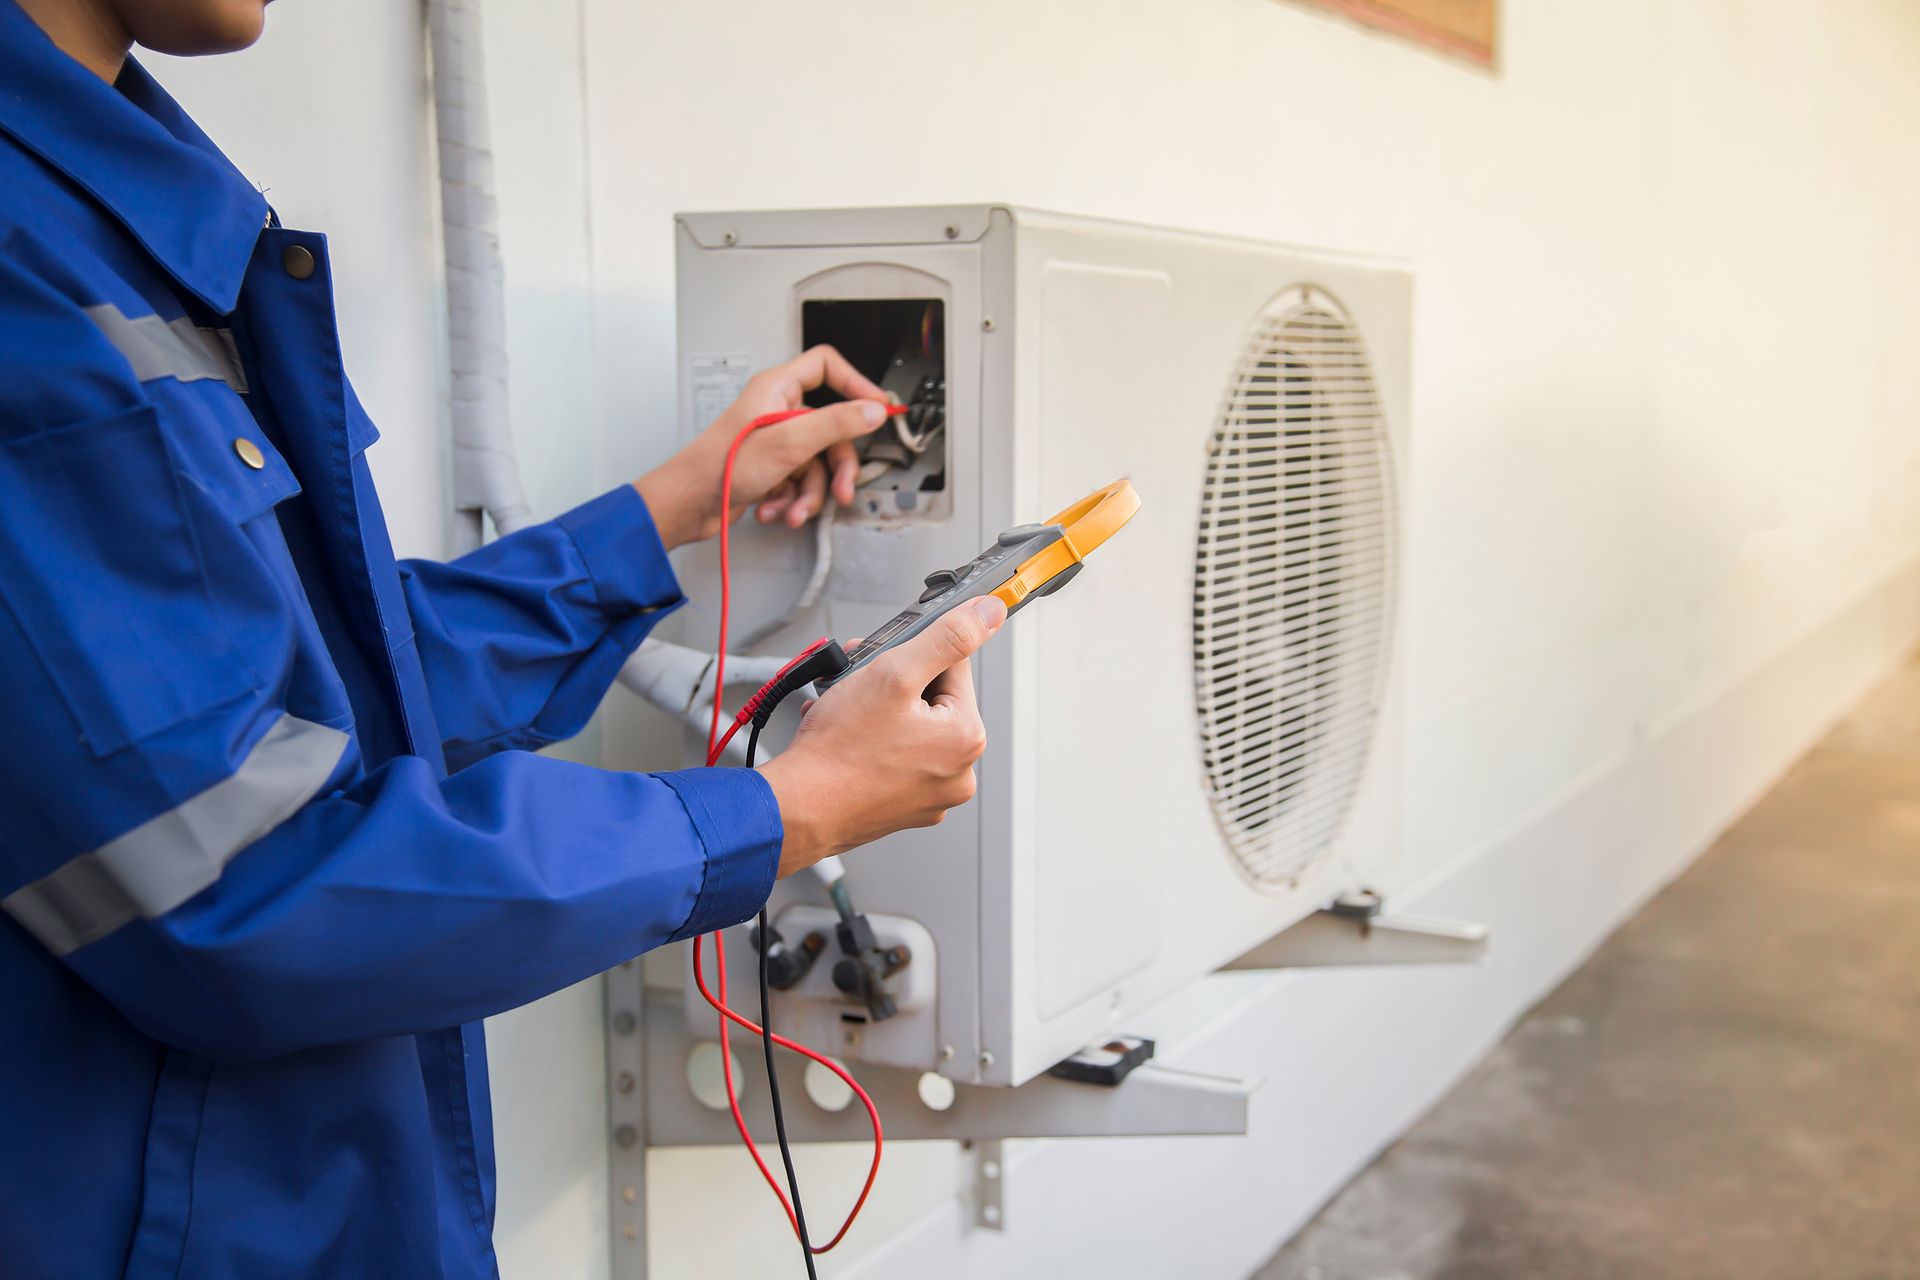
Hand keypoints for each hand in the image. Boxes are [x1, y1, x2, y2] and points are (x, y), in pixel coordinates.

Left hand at [633, 345, 889, 548]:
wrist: (688, 505)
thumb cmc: (718, 467)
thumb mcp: (788, 442)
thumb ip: (835, 423)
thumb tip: (872, 411)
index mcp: (777, 389)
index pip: (825, 366)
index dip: (855, 384)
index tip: (876, 407)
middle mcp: (777, 411)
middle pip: (830, 429)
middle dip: (835, 467)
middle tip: (841, 488)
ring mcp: (774, 441)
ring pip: (816, 463)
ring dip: (808, 493)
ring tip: (794, 509)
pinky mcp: (769, 468)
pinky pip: (798, 481)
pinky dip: (790, 500)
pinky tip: (774, 509)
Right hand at [758, 596, 1006, 877]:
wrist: (798, 808)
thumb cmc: (839, 751)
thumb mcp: (895, 673)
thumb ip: (947, 637)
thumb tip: (988, 612)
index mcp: (966, 738)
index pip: (953, 667)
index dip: (913, 654)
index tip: (884, 658)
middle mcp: (957, 772)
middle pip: (930, 700)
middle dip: (891, 683)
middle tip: (856, 682)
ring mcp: (929, 795)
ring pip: (908, 728)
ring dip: (877, 710)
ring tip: (844, 711)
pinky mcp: (902, 808)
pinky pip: (894, 759)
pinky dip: (871, 743)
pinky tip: (845, 737)